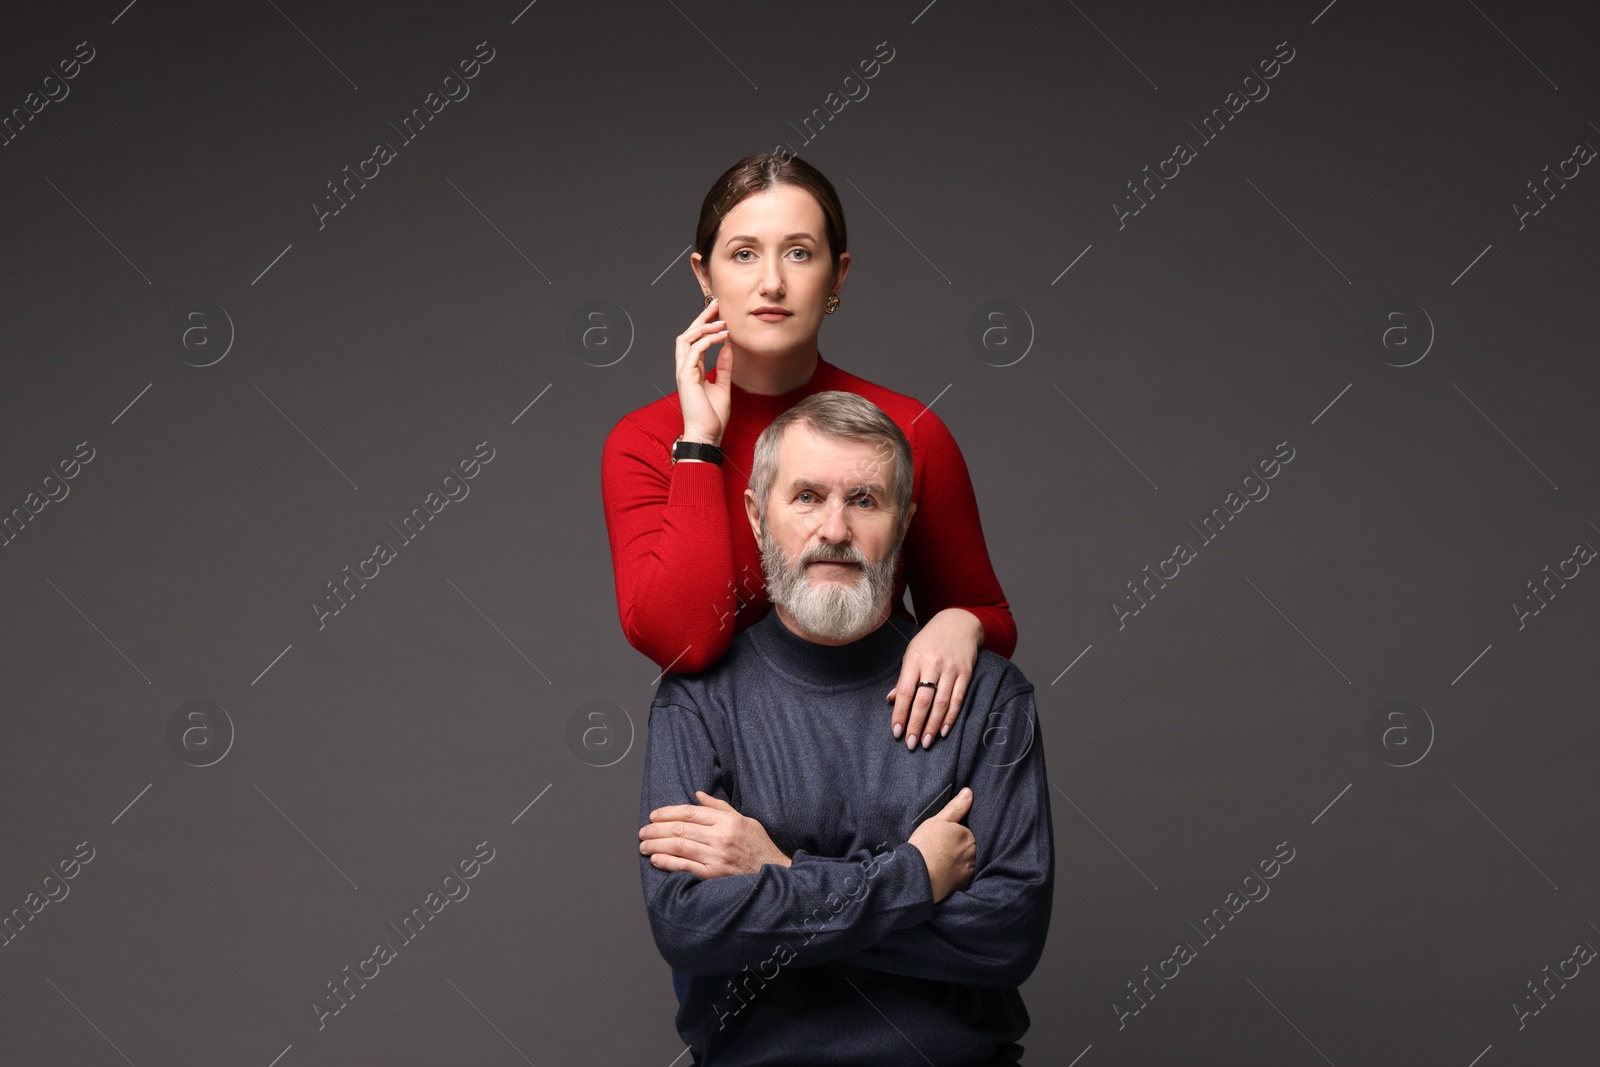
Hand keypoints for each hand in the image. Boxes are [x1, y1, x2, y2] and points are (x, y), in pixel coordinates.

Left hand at [639, 790, 790, 878]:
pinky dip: (667, 862)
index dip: (668, 812)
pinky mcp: (714, 875)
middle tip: (643, 831)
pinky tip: (656, 859)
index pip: (690, 812)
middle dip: (656, 829)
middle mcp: (720, 837)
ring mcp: (716, 857)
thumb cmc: (758, 845)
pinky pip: (685, 867)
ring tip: (644, 846)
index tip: (654, 815)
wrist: (773, 872)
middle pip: (680, 828)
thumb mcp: (743, 819)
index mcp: (727, 821)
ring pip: (679, 846)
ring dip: (656, 845)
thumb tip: (698, 795)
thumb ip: (719, 807)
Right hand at [676, 296, 730, 446]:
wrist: (707, 435)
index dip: (705, 324)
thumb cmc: (712, 417)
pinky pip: (694, 351)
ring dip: (704, 327)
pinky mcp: (686, 377)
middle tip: (717, 305)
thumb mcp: (722, 386)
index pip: (694, 340)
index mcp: (691, 370)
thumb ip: (723, 367)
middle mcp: (684, 368)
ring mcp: (683, 372)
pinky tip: (721, 337)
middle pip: (687, 334)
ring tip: (722, 322)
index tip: (719, 313)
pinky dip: (707, 340)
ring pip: (686, 339)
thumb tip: (728, 348)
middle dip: (701, 318)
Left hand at [886, 608, 982, 749]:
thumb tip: (891, 700)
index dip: (900, 713)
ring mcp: (951, 669)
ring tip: (926, 742)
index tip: (896, 731)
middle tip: (911, 743)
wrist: (959, 622)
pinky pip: (958, 698)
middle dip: (916, 724)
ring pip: (941, 702)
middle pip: (923, 700)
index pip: (905, 691)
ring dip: (933, 725)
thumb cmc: (930, 640)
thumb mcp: (911, 653)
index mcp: (914, 659)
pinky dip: (951, 716)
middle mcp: (932, 664)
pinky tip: (944, 730)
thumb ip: (903, 678)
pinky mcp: (966, 673)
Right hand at [907, 787, 975, 902]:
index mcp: (968, 835)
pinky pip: (961, 878)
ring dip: (956, 863)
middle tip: (939, 851)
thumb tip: (969, 792)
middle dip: (957, 849)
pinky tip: (942, 875)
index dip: (952, 835)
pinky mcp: (963, 885)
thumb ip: (955, 807)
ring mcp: (968, 870)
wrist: (918, 876)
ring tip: (939, 864)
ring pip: (964, 863)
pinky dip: (953, 877)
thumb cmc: (926, 845)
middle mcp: (972, 853)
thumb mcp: (938, 821)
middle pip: (967, 848)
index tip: (940, 839)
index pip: (965, 833)